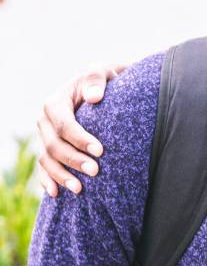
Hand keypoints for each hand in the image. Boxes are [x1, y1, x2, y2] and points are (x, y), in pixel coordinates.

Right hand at [36, 62, 126, 196]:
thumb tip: (93, 97)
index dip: (80, 139)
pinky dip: (48, 180)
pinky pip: (44, 166)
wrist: (102, 88)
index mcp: (56, 102)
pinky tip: (56, 194)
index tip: (100, 151)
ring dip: (61, 175)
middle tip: (96, 171)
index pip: (65, 124)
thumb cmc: (104, 79)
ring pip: (47, 158)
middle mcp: (45, 120)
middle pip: (54, 144)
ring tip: (80, 189)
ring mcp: (45, 136)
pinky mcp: (50, 148)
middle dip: (73, 159)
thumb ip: (97, 79)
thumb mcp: (102, 71)